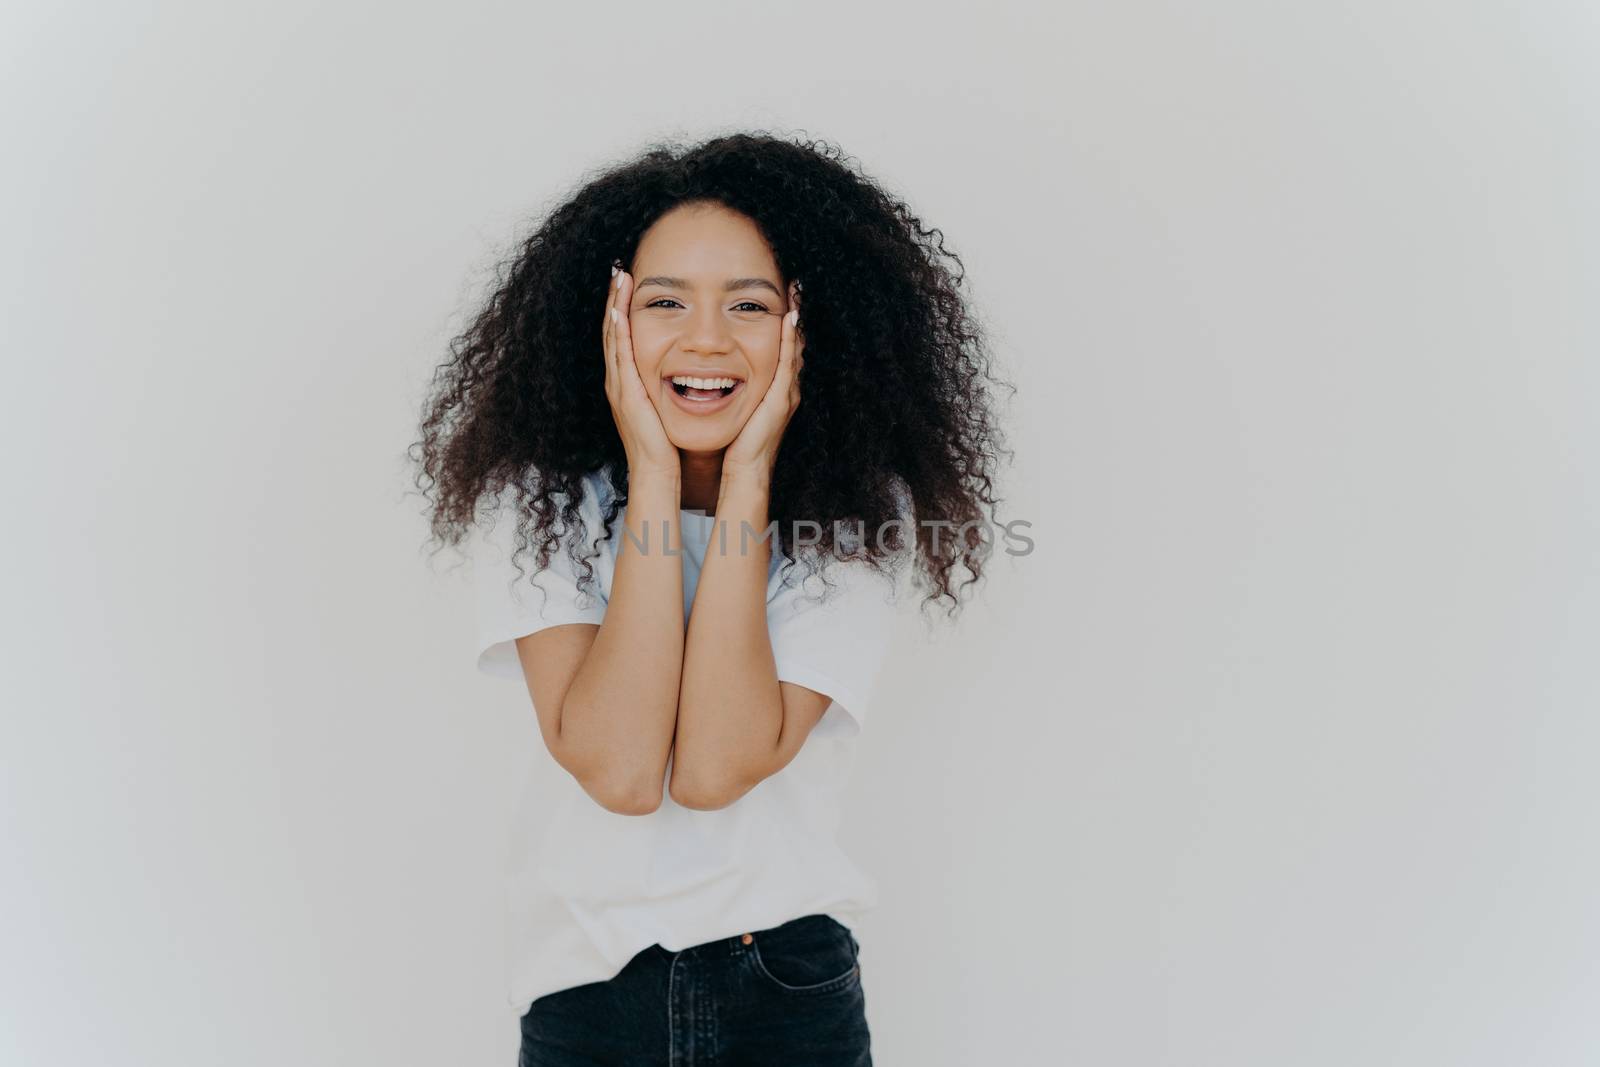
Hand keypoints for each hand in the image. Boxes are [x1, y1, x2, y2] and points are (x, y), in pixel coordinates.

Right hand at [603, 264, 678, 478]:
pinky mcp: (625, 392)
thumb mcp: (664, 406)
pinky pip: (619, 355)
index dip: (622, 307)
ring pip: (612, 336)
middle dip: (614, 298)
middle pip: (612, 329)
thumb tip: (685, 368)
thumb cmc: (666, 443)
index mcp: (628, 381)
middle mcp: (618, 379)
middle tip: (618, 269)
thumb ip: (668, 386)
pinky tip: (619, 310)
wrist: (657, 471)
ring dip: (614, 306)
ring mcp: (618, 385)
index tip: (628, 282)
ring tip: (618, 278)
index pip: (622, 335)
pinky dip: (618, 331)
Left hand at [723, 280, 803, 480]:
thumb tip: (712, 372)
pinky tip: (790, 317)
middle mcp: (785, 387)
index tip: (782, 296)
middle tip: (795, 285)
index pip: (782, 348)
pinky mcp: (781, 399)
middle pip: (794, 343)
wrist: (743, 471)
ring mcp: (786, 392)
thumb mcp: (735, 408)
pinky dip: (791, 339)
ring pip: (796, 348)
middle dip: (795, 314)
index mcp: (774, 389)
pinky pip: (788, 362)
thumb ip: (732, 390)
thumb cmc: (734, 444)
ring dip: (797, 319)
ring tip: (797, 292)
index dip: (784, 323)